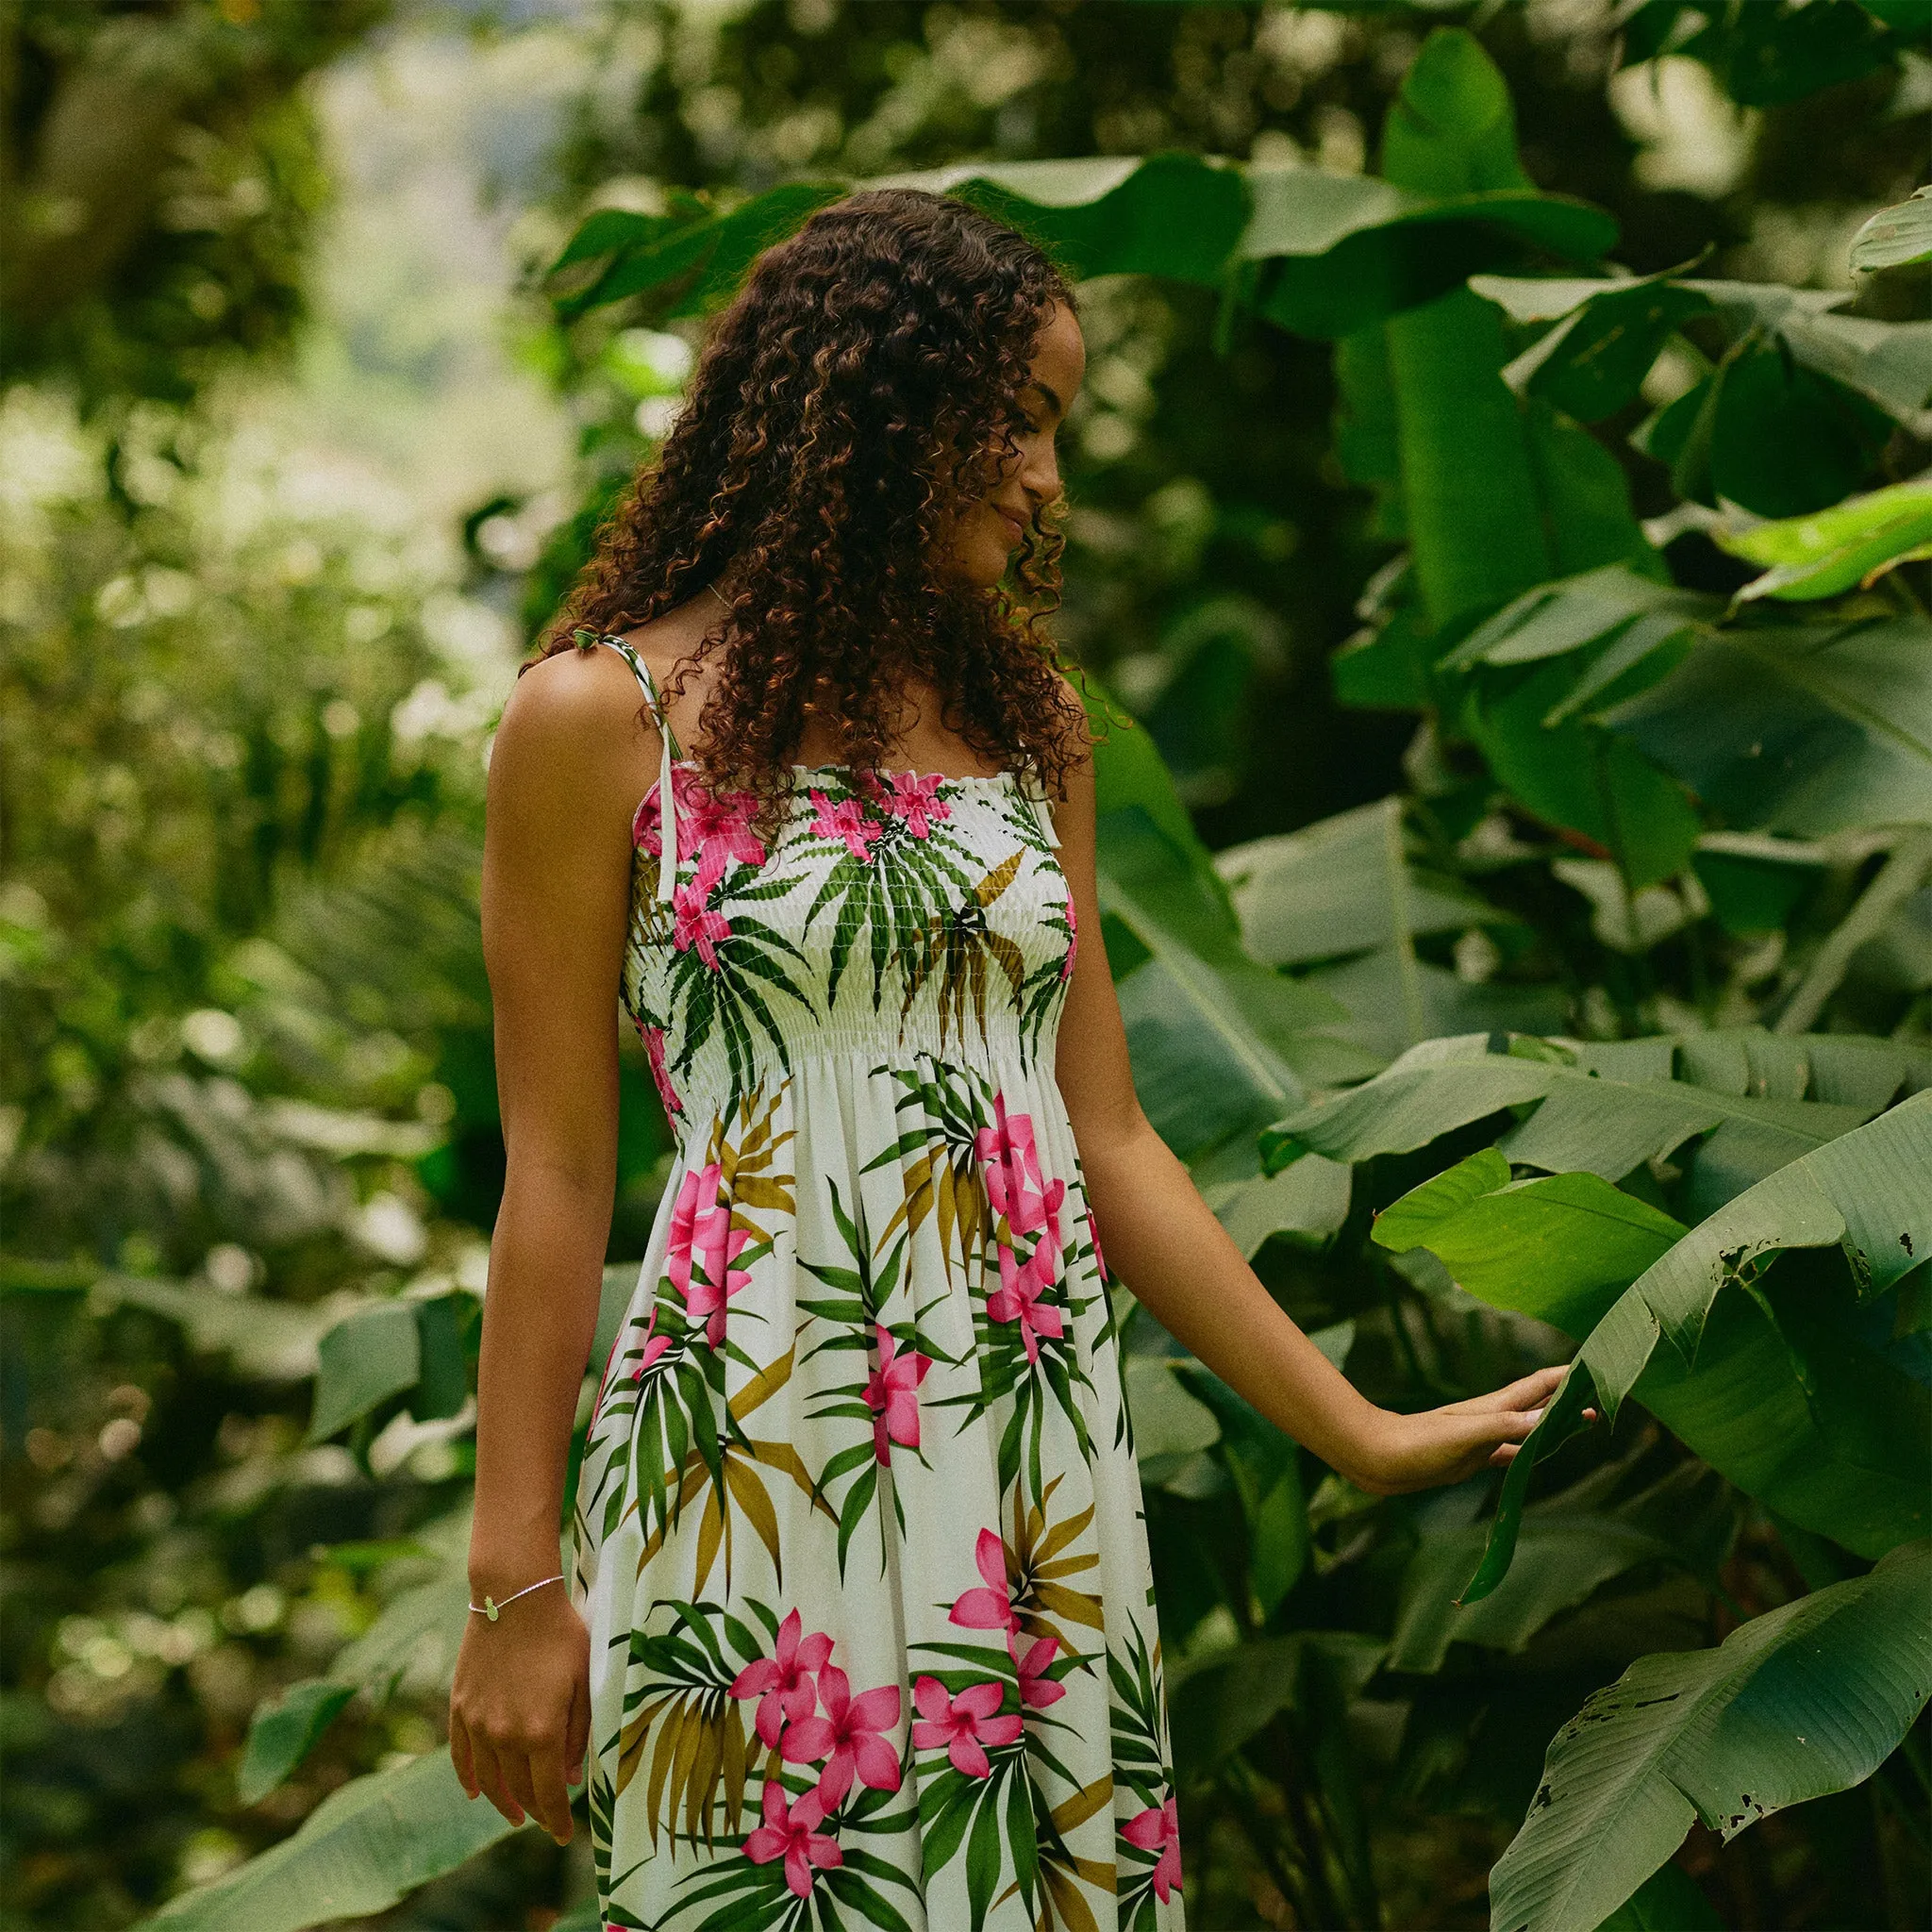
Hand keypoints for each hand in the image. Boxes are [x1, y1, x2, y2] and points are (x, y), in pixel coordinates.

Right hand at [448, 1580, 590, 1843]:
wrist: (514, 1596)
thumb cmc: (560, 1634)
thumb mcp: (585, 1680)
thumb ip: (579, 1732)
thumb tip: (571, 1776)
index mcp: (541, 1732)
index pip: (548, 1793)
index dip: (557, 1819)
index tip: (563, 1836)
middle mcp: (505, 1735)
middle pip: (518, 1790)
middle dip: (534, 1811)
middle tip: (545, 1821)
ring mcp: (477, 1723)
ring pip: (487, 1779)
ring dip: (501, 1801)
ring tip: (514, 1814)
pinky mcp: (460, 1707)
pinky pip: (461, 1756)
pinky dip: (468, 1778)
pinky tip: (476, 1791)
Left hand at [1346, 1364, 1598, 1496]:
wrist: (1378, 1457)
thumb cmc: (1417, 1444)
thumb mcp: (1464, 1436)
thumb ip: (1504, 1426)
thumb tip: (1549, 1420)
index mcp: (1494, 1406)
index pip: (1540, 1384)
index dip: (1569, 1374)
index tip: (1600, 1365)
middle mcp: (1493, 1417)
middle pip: (1540, 1402)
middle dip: (1570, 1396)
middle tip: (1603, 1396)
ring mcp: (1483, 1436)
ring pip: (1529, 1426)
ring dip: (1555, 1422)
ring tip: (1584, 1421)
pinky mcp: (1472, 1456)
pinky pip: (1511, 1450)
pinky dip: (1530, 1449)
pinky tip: (1537, 1452)